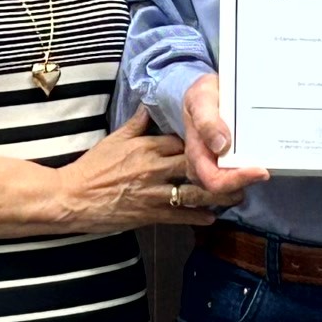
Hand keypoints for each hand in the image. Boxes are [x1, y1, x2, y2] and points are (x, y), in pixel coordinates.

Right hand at [60, 115, 226, 231]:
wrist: (72, 198)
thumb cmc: (92, 168)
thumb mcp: (115, 139)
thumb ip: (138, 123)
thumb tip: (150, 103)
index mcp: (148, 147)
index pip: (186, 141)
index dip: (207, 143)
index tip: (225, 144)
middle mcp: (155, 168)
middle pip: (198, 165)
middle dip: (224, 168)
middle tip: (249, 169)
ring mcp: (154, 193)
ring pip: (195, 193)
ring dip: (220, 195)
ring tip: (239, 196)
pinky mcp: (149, 215)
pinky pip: (180, 216)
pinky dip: (198, 217)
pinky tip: (213, 217)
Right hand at [179, 75, 270, 202]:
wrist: (209, 91)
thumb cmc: (202, 95)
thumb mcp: (200, 99)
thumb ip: (206, 121)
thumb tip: (221, 146)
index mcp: (195, 154)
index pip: (213, 180)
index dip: (236, 180)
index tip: (260, 171)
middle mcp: (206, 165)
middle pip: (227, 187)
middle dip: (248, 180)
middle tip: (269, 167)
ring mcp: (219, 164)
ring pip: (237, 183)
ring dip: (253, 176)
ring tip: (271, 162)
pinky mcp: (231, 160)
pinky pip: (243, 171)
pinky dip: (256, 167)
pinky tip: (269, 157)